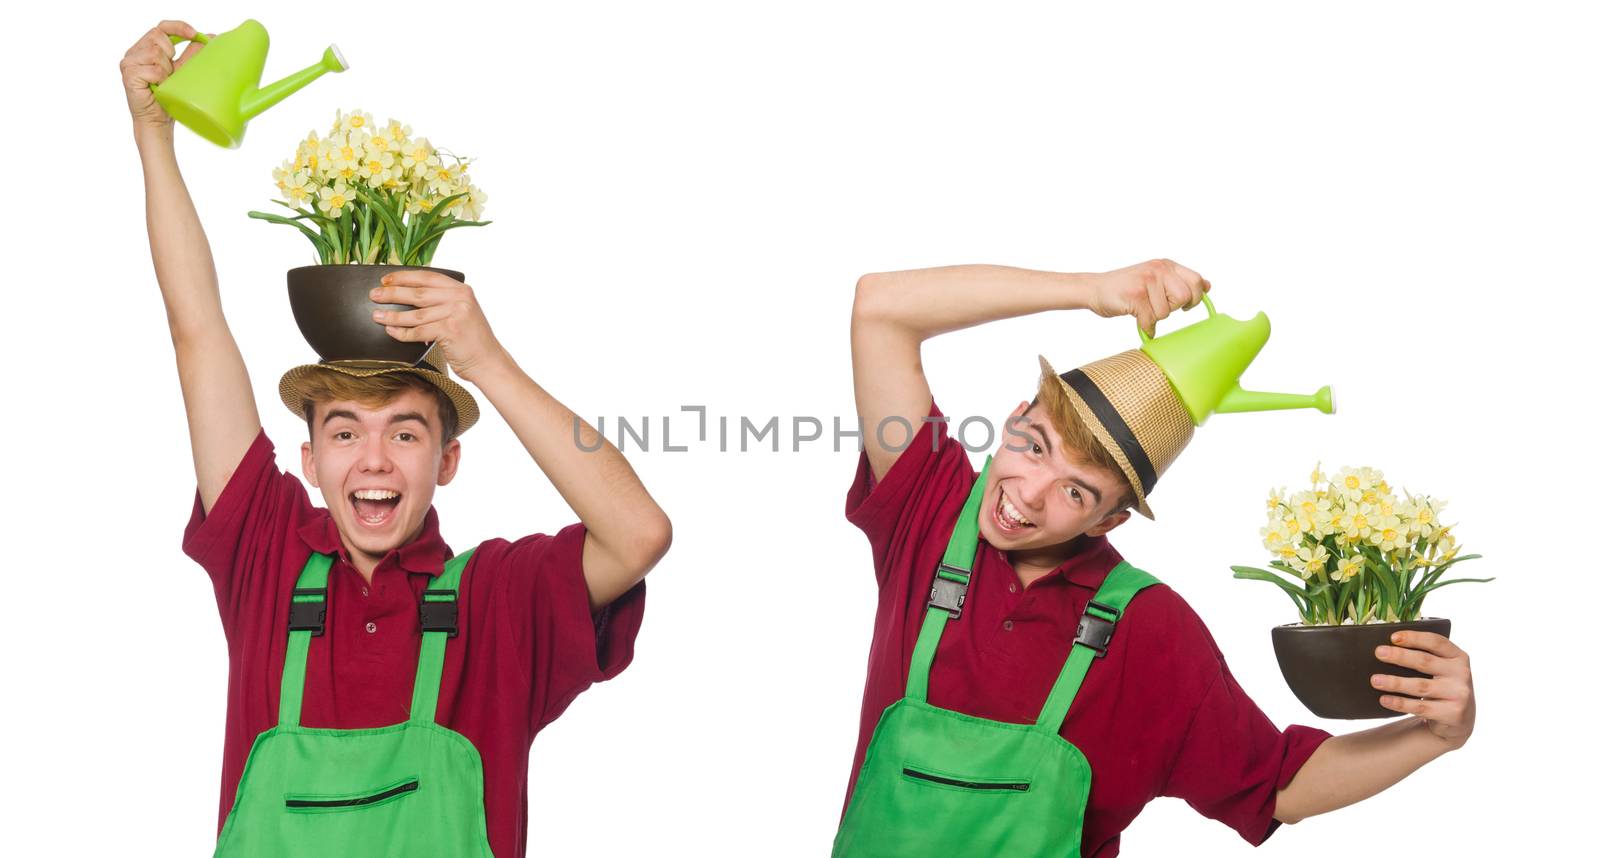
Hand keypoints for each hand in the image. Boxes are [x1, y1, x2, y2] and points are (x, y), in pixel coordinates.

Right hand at [120, 21, 210, 131]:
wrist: (158, 121)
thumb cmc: (169, 97)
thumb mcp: (183, 71)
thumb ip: (192, 54)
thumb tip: (210, 37)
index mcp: (146, 48)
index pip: (161, 28)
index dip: (178, 27)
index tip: (195, 34)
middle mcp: (134, 52)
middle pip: (158, 36)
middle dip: (171, 54)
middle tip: (171, 73)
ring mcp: (129, 62)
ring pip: (155, 52)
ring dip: (166, 70)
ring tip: (163, 83)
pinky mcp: (129, 74)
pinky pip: (153, 69)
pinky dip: (160, 79)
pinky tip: (157, 88)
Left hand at [369, 270, 509, 383]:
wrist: (488, 362)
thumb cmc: (471, 340)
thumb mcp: (461, 313)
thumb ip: (442, 302)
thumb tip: (407, 296)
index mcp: (461, 289)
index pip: (427, 277)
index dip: (404, 277)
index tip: (385, 280)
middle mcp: (460, 298)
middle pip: (417, 293)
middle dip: (392, 294)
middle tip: (374, 295)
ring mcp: (456, 313)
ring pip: (415, 313)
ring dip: (393, 315)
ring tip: (377, 316)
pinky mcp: (450, 330)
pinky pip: (419, 331)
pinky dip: (402, 333)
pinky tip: (391, 332)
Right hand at [1085, 259, 1210, 337]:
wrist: (1094, 288)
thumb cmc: (1126, 287)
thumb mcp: (1156, 277)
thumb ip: (1180, 280)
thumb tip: (1207, 285)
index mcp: (1166, 265)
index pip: (1196, 281)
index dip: (1195, 297)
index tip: (1184, 304)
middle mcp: (1158, 269)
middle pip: (1185, 297)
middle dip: (1174, 308)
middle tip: (1158, 306)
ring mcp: (1147, 281)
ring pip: (1166, 312)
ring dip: (1154, 317)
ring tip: (1141, 308)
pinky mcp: (1136, 296)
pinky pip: (1150, 320)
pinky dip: (1145, 326)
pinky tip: (1138, 320)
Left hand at [1372, 631, 1475, 748]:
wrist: (1459, 719)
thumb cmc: (1442, 685)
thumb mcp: (1442, 669)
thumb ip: (1425, 657)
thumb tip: (1388, 649)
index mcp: (1458, 656)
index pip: (1436, 642)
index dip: (1415, 637)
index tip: (1393, 637)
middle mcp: (1462, 674)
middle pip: (1425, 662)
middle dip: (1400, 656)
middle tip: (1379, 653)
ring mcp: (1459, 694)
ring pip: (1420, 686)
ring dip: (1395, 682)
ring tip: (1375, 680)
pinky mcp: (1452, 713)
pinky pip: (1420, 707)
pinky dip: (1400, 703)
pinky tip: (1384, 699)